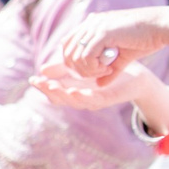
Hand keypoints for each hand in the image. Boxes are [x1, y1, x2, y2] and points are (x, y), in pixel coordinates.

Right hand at [31, 61, 152, 111]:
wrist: (135, 76)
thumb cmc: (108, 71)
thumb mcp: (83, 66)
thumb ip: (65, 68)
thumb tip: (43, 68)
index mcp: (74, 90)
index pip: (55, 91)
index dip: (43, 87)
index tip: (32, 79)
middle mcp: (82, 98)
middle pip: (61, 98)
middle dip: (49, 91)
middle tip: (39, 83)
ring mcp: (94, 100)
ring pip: (74, 101)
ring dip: (61, 95)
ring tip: (51, 87)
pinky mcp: (108, 99)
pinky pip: (93, 100)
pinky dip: (82, 97)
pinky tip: (74, 91)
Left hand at [52, 8, 168, 82]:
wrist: (163, 26)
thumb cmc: (147, 38)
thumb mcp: (123, 55)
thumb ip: (110, 68)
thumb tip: (99, 85)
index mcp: (93, 24)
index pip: (68, 44)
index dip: (74, 62)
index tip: (94, 71)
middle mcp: (90, 23)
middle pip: (67, 52)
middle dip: (80, 69)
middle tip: (101, 73)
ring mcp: (95, 26)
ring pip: (75, 57)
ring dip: (89, 70)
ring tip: (107, 71)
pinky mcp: (103, 33)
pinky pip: (86, 57)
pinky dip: (95, 68)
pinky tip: (109, 69)